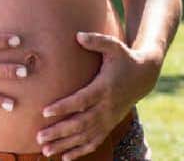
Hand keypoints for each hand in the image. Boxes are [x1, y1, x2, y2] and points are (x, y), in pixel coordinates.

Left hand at [34, 31, 160, 159]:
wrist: (144, 76)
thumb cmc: (123, 58)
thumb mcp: (114, 46)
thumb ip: (97, 40)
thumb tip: (78, 35)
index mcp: (103, 88)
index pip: (82, 100)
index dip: (64, 107)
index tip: (45, 111)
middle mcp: (106, 107)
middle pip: (80, 123)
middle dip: (59, 132)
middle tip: (39, 137)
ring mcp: (108, 119)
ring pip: (85, 136)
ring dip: (65, 145)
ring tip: (45, 151)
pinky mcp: (109, 125)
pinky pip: (94, 142)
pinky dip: (80, 151)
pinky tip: (64, 158)